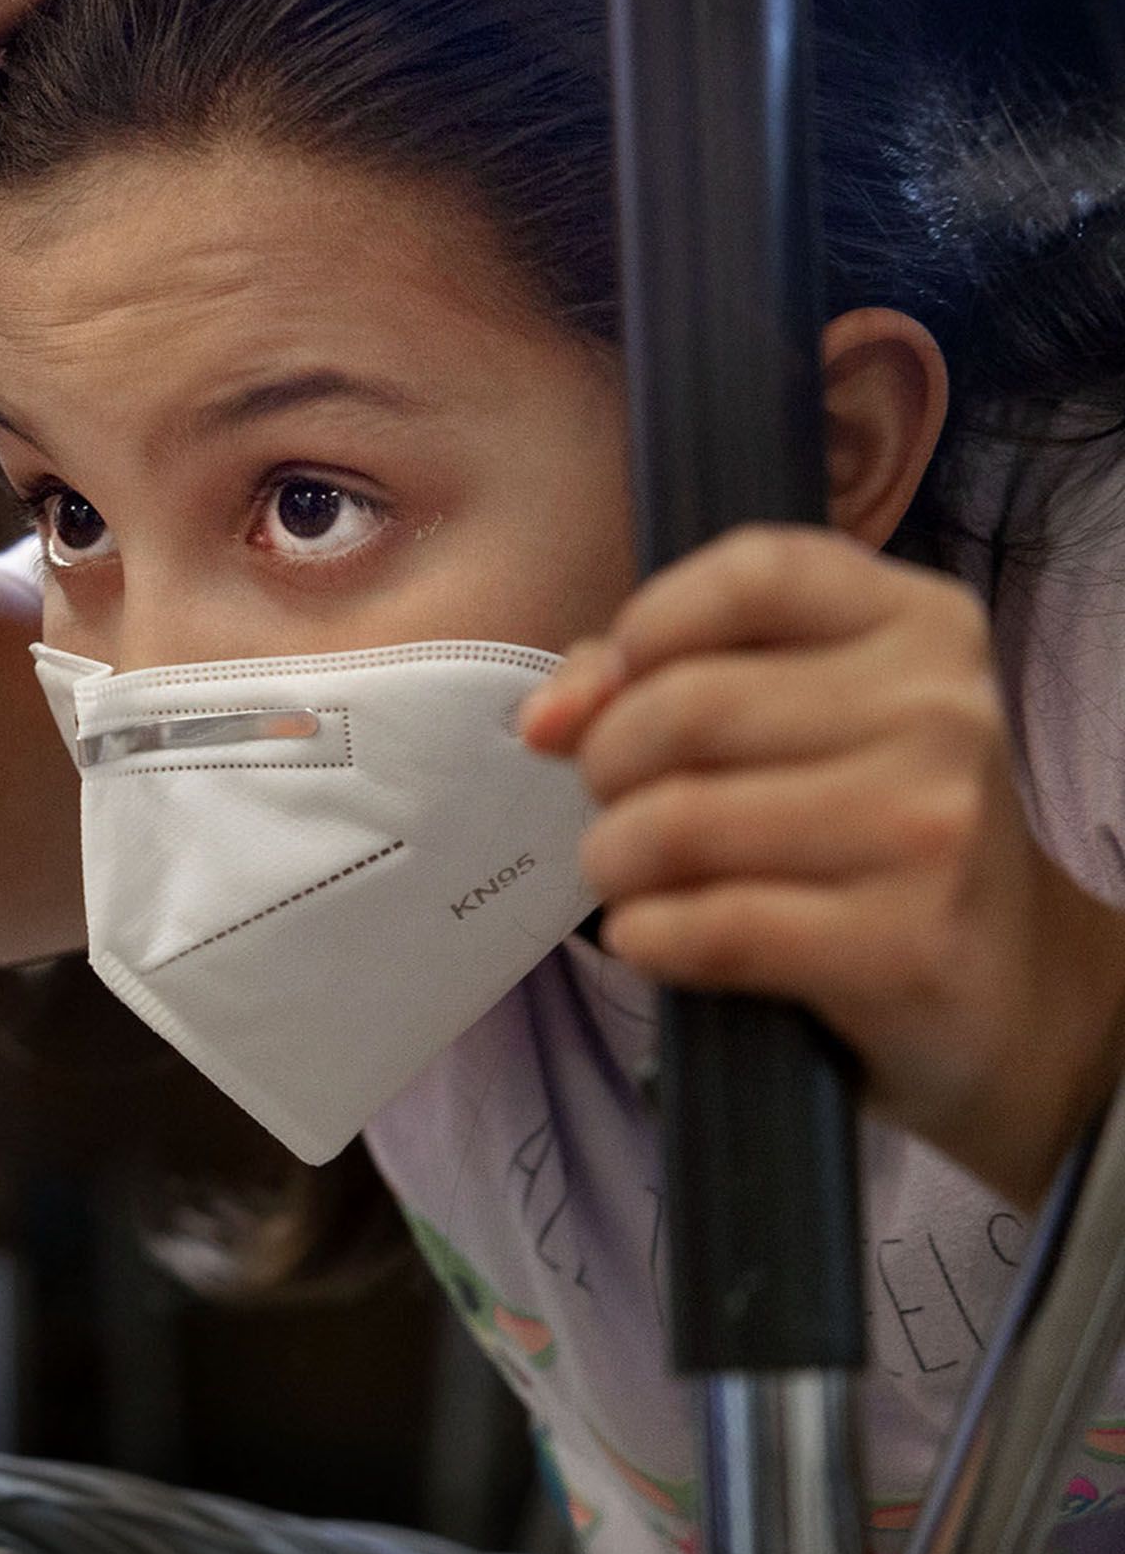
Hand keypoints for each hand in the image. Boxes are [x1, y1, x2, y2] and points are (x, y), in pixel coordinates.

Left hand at [517, 524, 1124, 1211]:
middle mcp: (942, 711)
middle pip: (685, 707)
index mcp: (922, 624)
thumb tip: (549, 718)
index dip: (647, 628)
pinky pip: (709, 927)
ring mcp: (932, 828)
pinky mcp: (906, 942)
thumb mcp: (792, 715)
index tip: (620, 689)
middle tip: (619, 803)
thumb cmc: (863, 824)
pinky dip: (647, 936)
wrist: (1002, 979)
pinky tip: (658, 934)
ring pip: (679, 822)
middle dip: (607, 766)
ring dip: (615, 860)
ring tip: (635, 873)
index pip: (752, 574)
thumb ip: (653, 676)